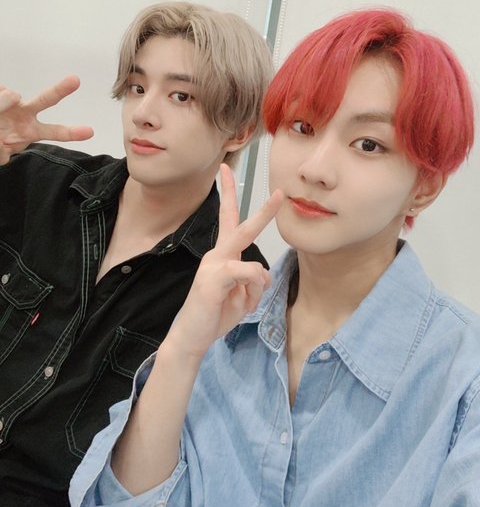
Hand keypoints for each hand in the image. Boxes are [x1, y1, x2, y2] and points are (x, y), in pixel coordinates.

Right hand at [0, 76, 93, 164]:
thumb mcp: (0, 152)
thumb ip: (1, 149)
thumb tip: (4, 133)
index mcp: (32, 131)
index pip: (54, 132)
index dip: (71, 133)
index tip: (90, 132)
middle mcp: (26, 112)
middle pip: (46, 99)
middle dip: (60, 90)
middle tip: (76, 80)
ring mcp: (12, 100)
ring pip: (10, 96)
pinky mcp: (1, 88)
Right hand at [168, 163, 283, 360]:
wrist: (191, 336)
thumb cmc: (215, 314)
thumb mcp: (243, 296)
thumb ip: (254, 280)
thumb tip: (262, 273)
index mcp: (223, 255)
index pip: (228, 218)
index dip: (229, 193)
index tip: (227, 169)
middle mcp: (217, 255)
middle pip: (241, 226)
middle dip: (264, 211)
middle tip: (281, 193)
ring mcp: (213, 265)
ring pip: (254, 264)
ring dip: (256, 289)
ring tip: (240, 304)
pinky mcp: (213, 279)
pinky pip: (249, 275)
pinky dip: (252, 292)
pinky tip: (237, 304)